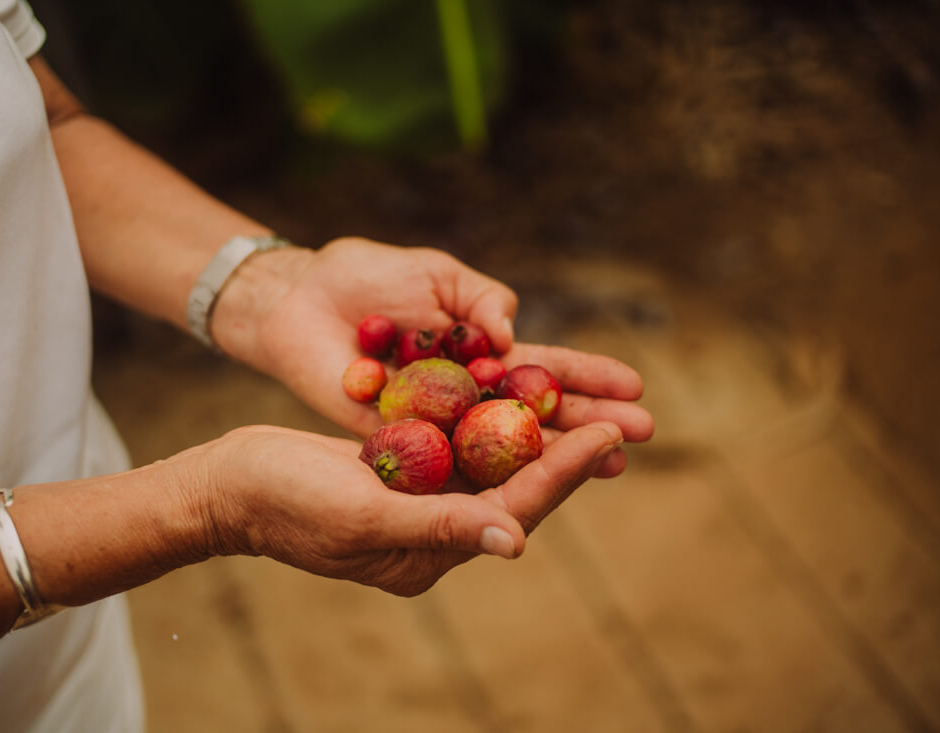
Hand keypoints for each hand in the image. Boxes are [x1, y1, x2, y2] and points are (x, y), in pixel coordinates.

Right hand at [183, 421, 622, 595]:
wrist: (230, 483)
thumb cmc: (286, 503)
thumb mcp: (362, 515)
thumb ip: (438, 526)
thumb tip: (516, 541)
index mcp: (427, 556)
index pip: (511, 510)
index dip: (561, 473)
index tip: (606, 436)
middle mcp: (432, 532)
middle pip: (514, 489)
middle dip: (564, 455)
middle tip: (618, 418)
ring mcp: (417, 501)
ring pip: (492, 466)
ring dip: (534, 436)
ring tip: (583, 405)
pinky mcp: (401, 472)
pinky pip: (458, 447)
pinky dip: (488, 422)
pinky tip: (517, 395)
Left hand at [212, 237, 652, 472]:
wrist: (296, 297)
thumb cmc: (364, 277)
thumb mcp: (434, 272)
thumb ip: (479, 298)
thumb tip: (514, 337)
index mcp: (479, 349)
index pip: (543, 367)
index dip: (587, 376)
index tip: (635, 387)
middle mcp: (465, 391)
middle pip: (534, 413)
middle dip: (588, 421)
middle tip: (642, 436)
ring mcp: (433, 419)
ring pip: (500, 444)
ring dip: (551, 455)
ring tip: (605, 464)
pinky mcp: (394, 439)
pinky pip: (442, 455)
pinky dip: (479, 470)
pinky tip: (518, 484)